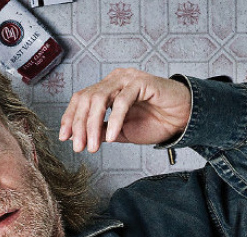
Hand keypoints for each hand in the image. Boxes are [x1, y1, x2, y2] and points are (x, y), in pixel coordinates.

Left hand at [59, 69, 190, 152]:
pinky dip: (114, 120)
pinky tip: (111, 137)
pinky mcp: (142, 82)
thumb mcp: (119, 131)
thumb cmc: (154, 122)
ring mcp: (128, 79)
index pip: (80, 99)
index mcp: (107, 88)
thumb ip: (100, 131)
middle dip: (79, 125)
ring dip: (93, 124)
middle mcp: (115, 80)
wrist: (182, 120)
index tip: (64, 138)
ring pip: (99, 98)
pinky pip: (122, 101)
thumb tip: (77, 137)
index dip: (69, 118)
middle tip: (79, 147)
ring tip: (94, 146)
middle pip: (86, 98)